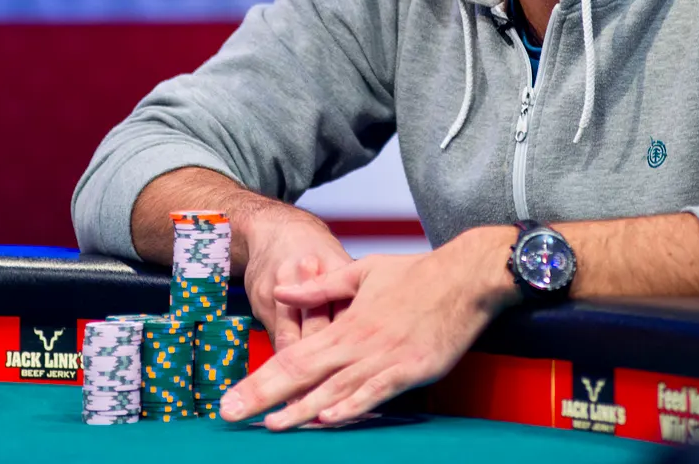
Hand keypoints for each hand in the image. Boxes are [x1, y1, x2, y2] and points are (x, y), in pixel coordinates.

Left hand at [221, 228, 515, 429]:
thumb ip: (320, 288)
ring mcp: (386, 359)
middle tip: (233, 415)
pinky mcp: (412, 370)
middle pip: (305, 376)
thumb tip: (282, 288)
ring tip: (271, 426)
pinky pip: (377, 393)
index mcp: (347, 322)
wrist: (465, 277)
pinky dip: (353, 408)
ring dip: (302, 411)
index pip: (293, 356)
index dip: (260, 379)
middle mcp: (361, 344)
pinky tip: (330, 420)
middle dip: (266, 399)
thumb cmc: (415, 273)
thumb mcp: (362, 271)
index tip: (233, 396)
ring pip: (336, 390)